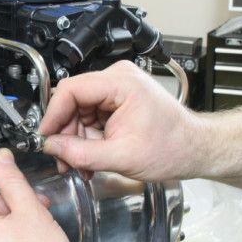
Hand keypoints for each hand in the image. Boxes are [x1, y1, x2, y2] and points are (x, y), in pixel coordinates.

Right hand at [39, 60, 202, 182]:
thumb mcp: (121, 157)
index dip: (53, 115)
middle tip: (63, 157)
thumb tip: (51, 147)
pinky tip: (90, 156)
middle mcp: (117, 78)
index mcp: (121, 82)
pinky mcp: (116, 99)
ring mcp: (116, 88)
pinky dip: (86, 138)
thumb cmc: (174, 147)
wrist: (196, 149)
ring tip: (80, 163)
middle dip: (66, 133)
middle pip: (72, 102)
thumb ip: (80, 153)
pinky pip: (89, 116)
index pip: (70, 90)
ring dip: (76, 139)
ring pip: (78, 112)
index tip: (45, 136)